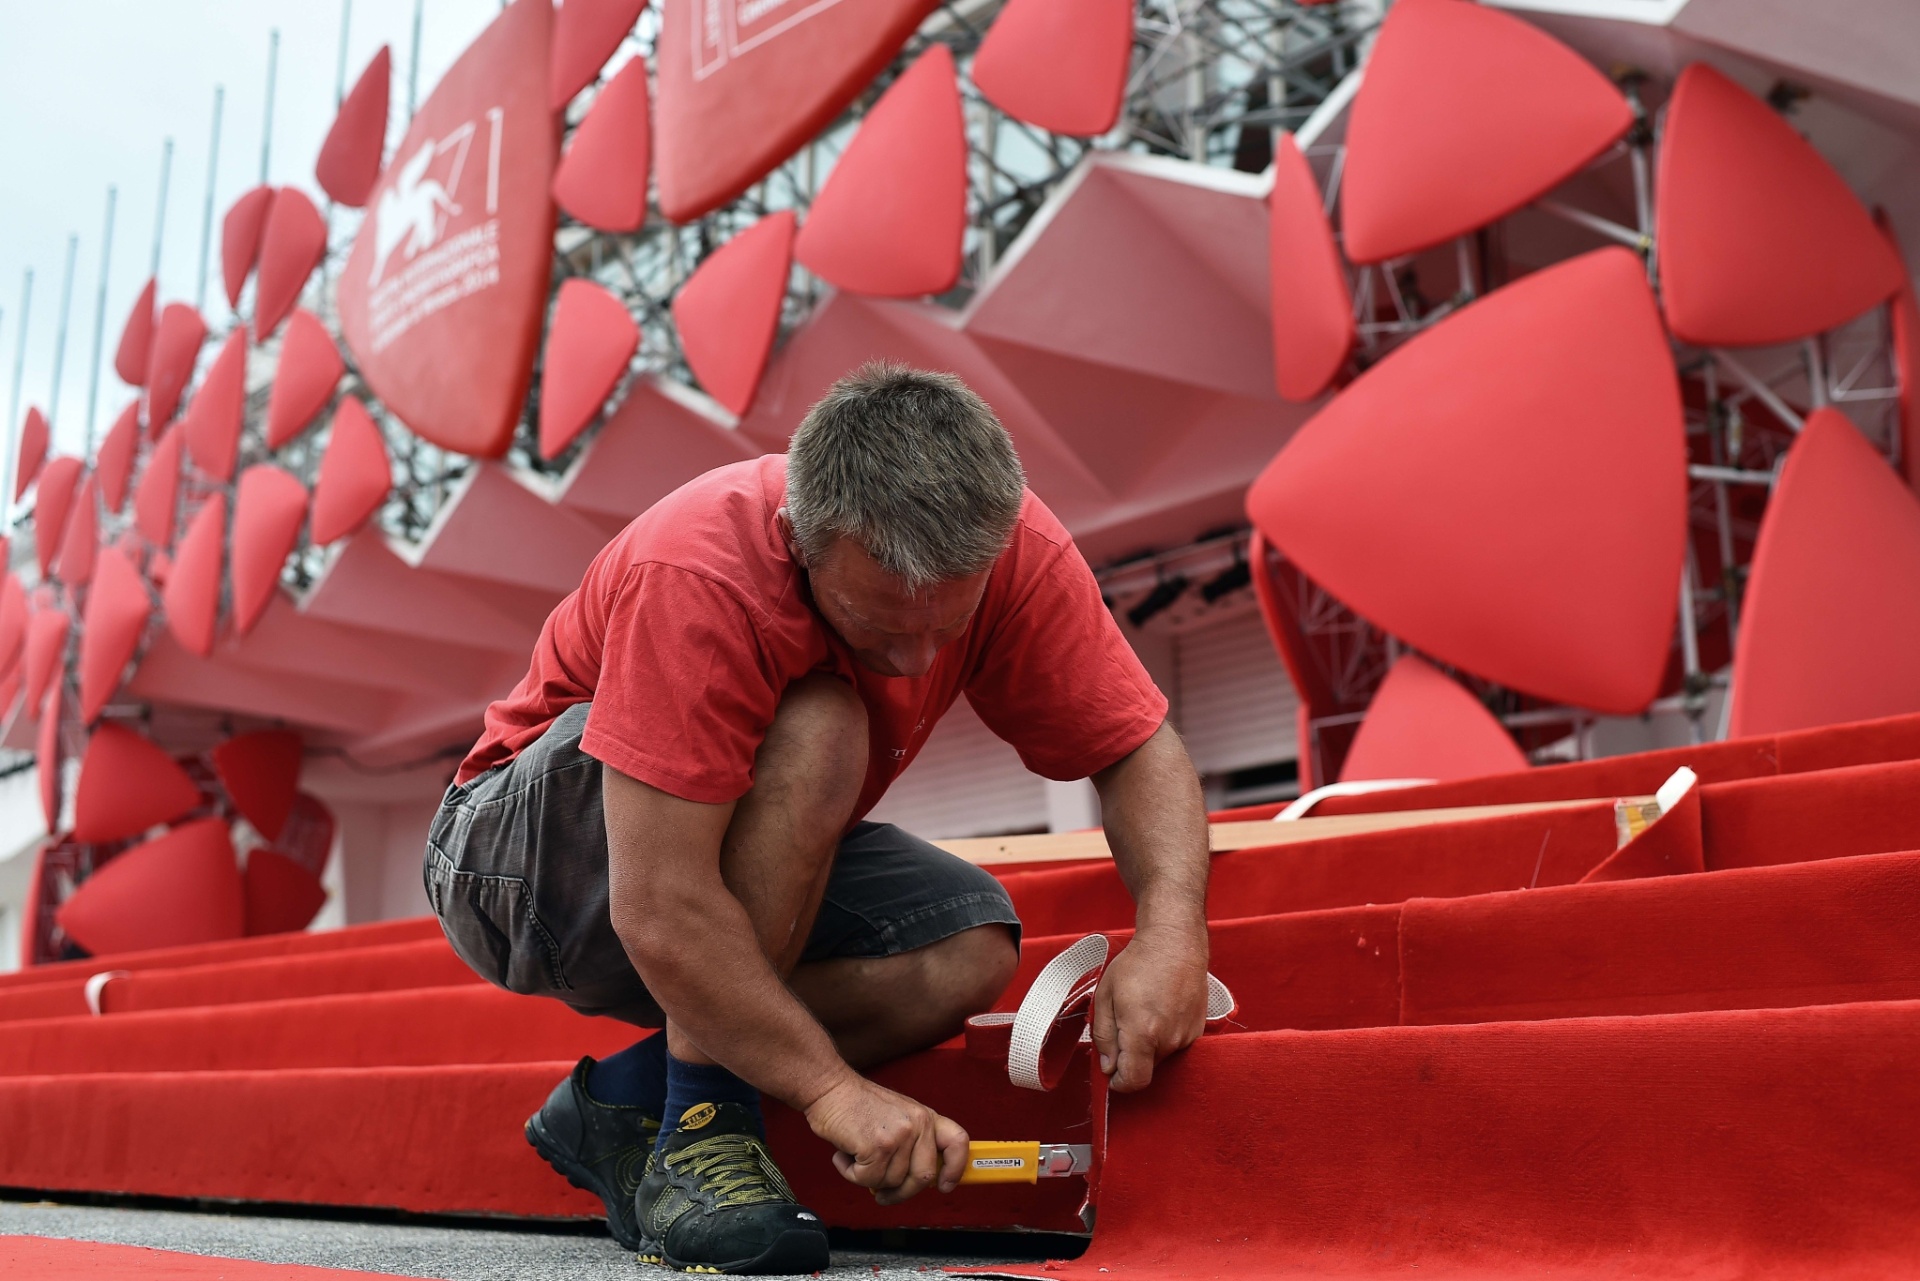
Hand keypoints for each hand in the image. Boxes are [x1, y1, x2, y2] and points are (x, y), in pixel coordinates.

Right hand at [804, 1074, 969, 1204]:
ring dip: (868, 1177)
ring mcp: (899, 1135)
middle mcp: (918, 1124)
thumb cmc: (858, 1105)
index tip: (945, 1186)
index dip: (956, 1168)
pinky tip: (845, 1154)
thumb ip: (913, 1143)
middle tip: (883, 1194)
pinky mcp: (877, 1147)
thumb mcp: (898, 1116)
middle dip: (901, 1193)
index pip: (958, 1142)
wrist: (830, 1088)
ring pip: (892, 1182)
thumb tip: (918, 1181)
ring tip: (856, 1153)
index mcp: (926, 1116)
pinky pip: (868, 1180)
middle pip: (923, 1177)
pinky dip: (851, 1173)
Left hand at [1090, 924, 1208, 1092]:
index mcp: (1142, 1033)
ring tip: (1142, 1013)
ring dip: (1148, 1046)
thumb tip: (1108, 1067)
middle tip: (1122, 1028)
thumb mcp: (1105, 996)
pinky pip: (1176, 1046)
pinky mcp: (1198, 1030)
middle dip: (1131, 1059)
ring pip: (1161, 1058)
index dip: (1119, 1083)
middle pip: (1146, 1070)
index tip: (1111, 1072)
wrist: (1174, 942)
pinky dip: (1164, 1037)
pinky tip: (1159, 1011)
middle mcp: (1169, 1040)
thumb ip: (1103, 1036)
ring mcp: (1187, 1036)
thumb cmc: (1137, 964)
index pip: (1133, 1082)